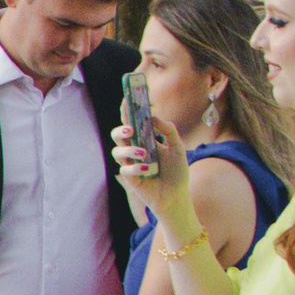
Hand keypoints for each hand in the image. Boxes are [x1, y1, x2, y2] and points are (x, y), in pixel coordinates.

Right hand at [113, 114, 195, 232]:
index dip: (127, 111)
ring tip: (144, 154)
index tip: (126, 99)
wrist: (176, 196)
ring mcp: (130, 164)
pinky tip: (148, 170)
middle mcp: (135, 150)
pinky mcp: (129, 178)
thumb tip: (153, 118)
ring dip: (129, 150)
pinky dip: (136, 168)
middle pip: (117, 135)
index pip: (132, 122)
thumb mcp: (178, 148)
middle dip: (120, 131)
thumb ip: (169, 131)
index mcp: (145, 140)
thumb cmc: (177, 172)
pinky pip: (125, 169)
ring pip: (117, 151)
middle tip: (130, 130)